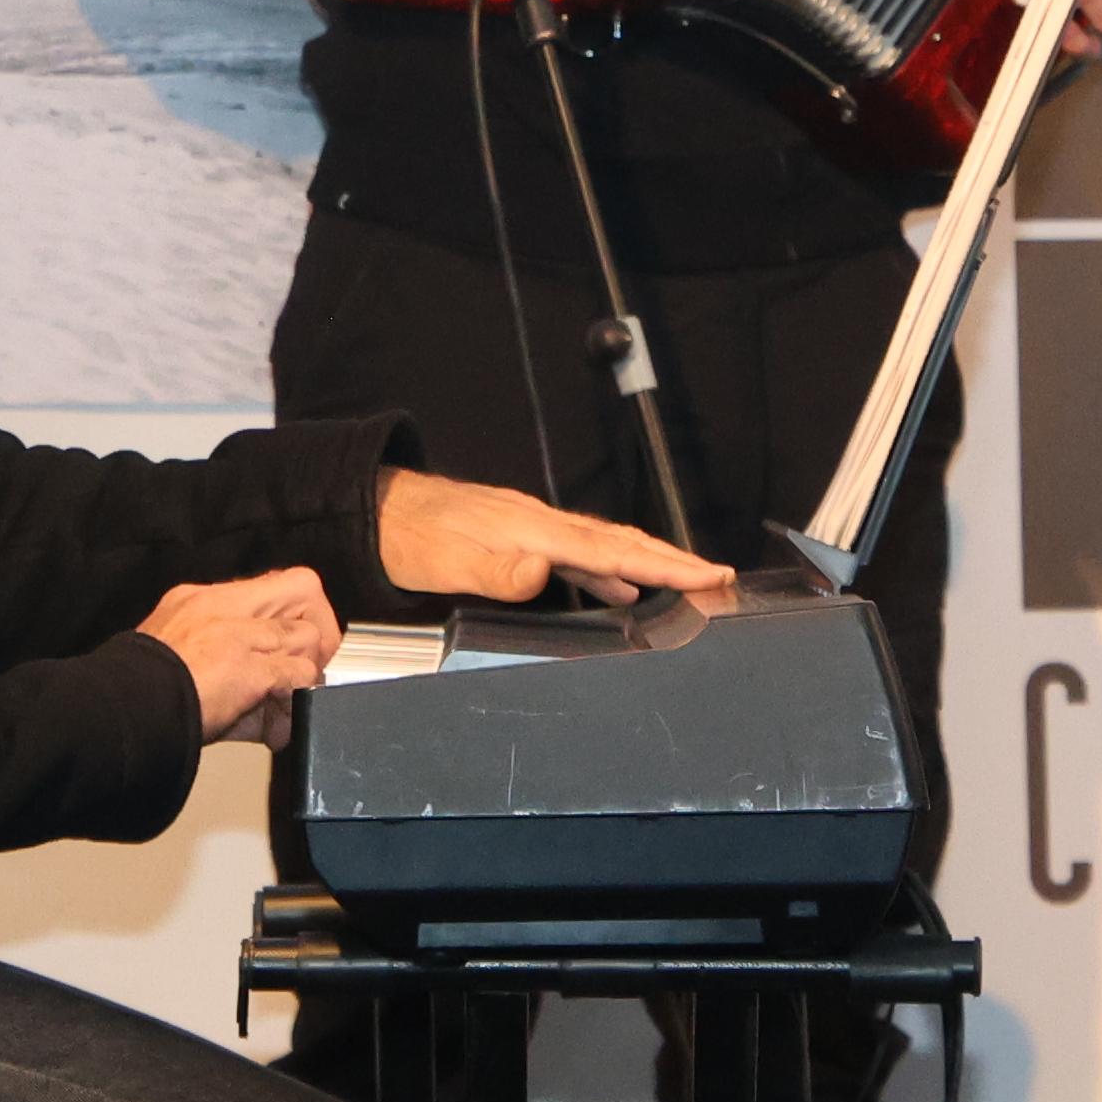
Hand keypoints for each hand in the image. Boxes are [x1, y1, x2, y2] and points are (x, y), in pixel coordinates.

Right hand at [136, 567, 340, 748]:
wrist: (120, 710)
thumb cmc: (135, 689)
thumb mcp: (167, 646)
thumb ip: (209, 646)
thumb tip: (243, 671)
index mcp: (199, 599)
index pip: (272, 581)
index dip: (295, 611)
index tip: (293, 640)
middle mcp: (222, 608)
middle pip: (302, 589)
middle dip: (314, 632)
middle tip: (304, 666)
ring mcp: (239, 636)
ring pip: (309, 637)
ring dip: (303, 673)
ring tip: (282, 702)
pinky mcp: (249, 669)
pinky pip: (300, 677)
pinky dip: (296, 702)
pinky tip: (276, 725)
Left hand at [375, 468, 733, 607]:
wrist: (381, 510)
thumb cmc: (412, 538)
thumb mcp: (447, 560)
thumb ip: (497, 570)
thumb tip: (544, 572)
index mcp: (534, 532)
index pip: (612, 553)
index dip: (664, 566)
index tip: (710, 575)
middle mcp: (542, 526)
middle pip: (622, 544)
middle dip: (674, 561)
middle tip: (720, 578)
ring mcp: (534, 531)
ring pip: (606, 549)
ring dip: (649, 566)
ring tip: (687, 583)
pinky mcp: (522, 539)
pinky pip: (582, 556)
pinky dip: (611, 572)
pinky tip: (620, 591)